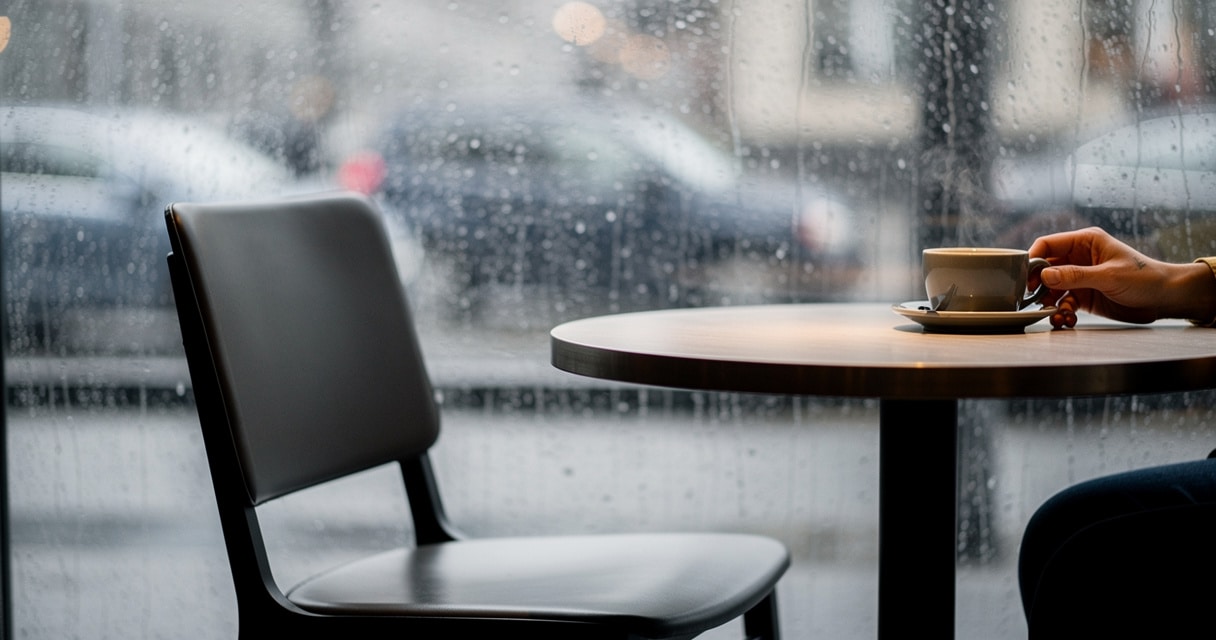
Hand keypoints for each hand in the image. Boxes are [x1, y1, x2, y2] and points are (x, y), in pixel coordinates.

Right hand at [1029, 227, 1215, 324]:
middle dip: (1039, 285)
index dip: (1033, 259)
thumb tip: (1044, 275)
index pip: (1048, 244)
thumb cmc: (1144, 278)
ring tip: (1055, 315)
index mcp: (1085, 242)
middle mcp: (1079, 258)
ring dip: (1049, 303)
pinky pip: (1063, 303)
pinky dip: (1061, 312)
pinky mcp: (1084, 296)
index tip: (1025, 278)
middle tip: (1034, 300)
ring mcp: (1080, 278)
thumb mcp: (1108, 276)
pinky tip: (1067, 320)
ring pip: (1052, 289)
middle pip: (1046, 268)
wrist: (1165, 299)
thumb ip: (1075, 276)